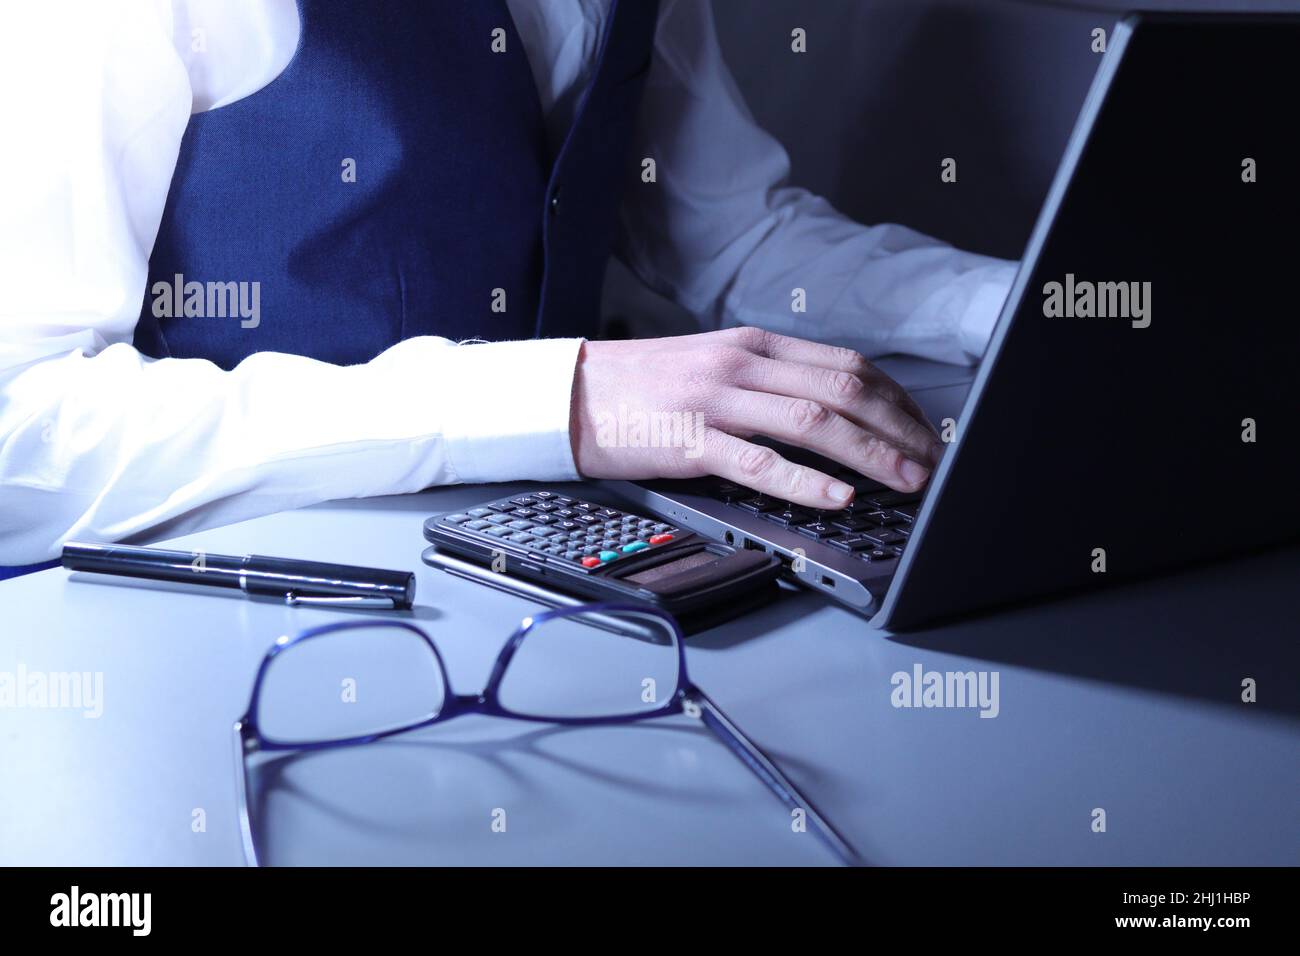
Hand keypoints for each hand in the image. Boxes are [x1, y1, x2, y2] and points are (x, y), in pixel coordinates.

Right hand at [570, 327, 942, 508]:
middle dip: (897, 428)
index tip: (923, 430)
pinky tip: (838, 496)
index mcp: (754, 345)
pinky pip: (759, 461)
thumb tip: (832, 413)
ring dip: (870, 453)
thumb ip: (768, 383)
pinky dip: (805, 480)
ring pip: (812, 421)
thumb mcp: (713, 368)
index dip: (895, 400)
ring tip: (907, 481)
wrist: (572, 394)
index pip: (845, 365)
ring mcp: (717, 400)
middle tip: (932, 461)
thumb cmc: (644, 388)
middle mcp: (742, 365)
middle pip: (842, 389)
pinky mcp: (691, 439)